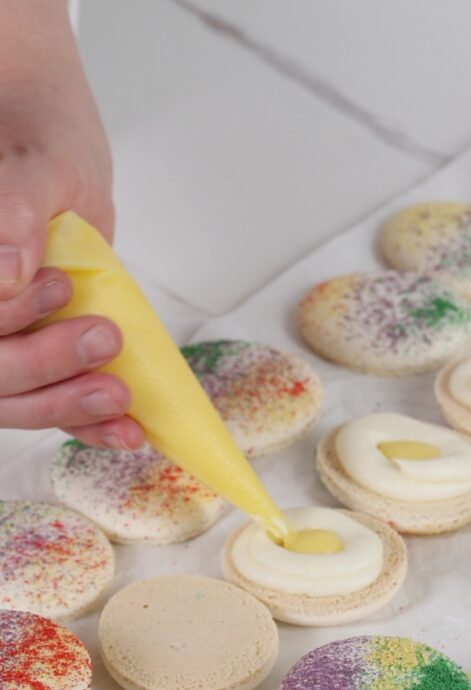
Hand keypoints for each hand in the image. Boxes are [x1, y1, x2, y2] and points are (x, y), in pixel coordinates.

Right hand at [0, 0, 141, 448]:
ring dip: (67, 405)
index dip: (4, 318)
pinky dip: (85, 422)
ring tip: (120, 398)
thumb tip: (9, 273)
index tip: (56, 284)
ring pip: (12, 398)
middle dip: (41, 365)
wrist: (58, 153)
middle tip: (103, 339)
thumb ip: (19, 208)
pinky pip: (48, 400)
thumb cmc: (40, 143)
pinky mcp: (32, 354)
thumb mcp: (36, 164)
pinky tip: (126, 432)